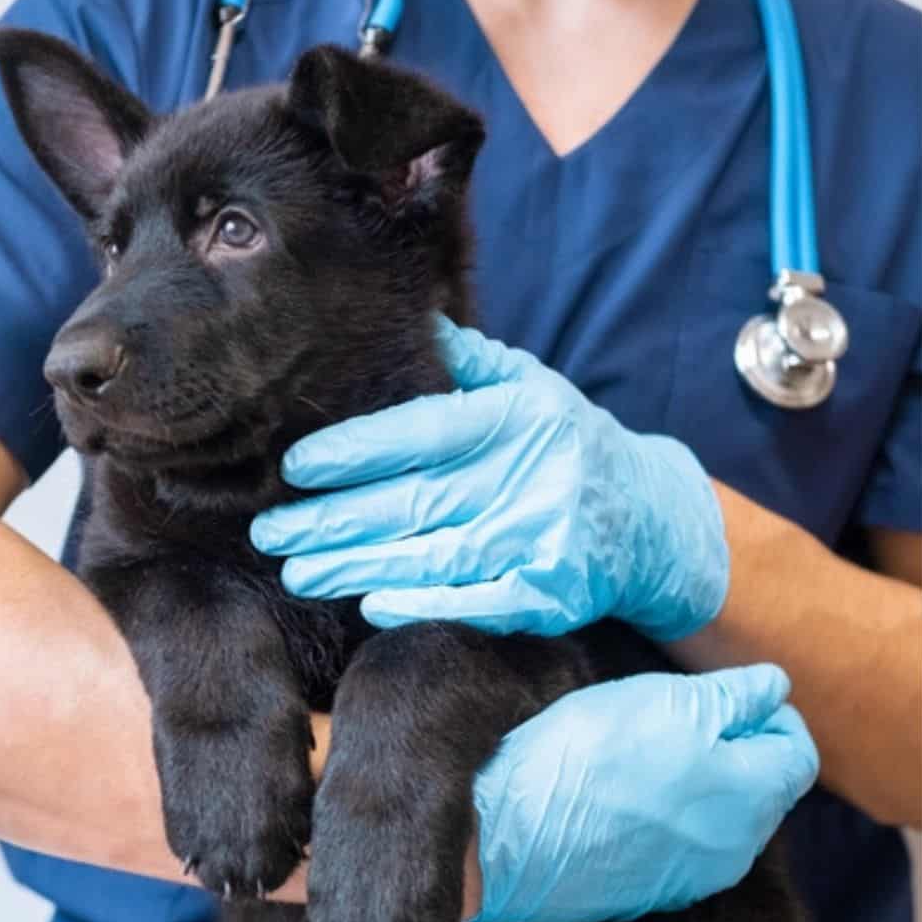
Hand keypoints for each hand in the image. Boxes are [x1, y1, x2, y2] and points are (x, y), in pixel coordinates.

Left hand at [251, 316, 727, 640]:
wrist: (654, 517)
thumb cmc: (568, 443)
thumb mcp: (531, 386)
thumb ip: (468, 362)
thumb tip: (409, 315)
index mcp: (516, 419)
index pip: (422, 433)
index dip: (355, 451)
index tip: (293, 465)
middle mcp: (529, 477)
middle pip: (413, 502)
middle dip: (331, 520)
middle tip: (268, 531)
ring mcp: (541, 540)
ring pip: (432, 557)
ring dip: (356, 568)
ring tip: (296, 571)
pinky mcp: (551, 595)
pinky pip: (476, 603)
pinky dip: (421, 606)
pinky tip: (368, 606)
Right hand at [468, 664, 818, 921]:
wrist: (511, 834)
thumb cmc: (589, 756)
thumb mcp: (665, 700)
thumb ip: (733, 695)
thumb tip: (775, 688)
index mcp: (753, 796)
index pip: (798, 752)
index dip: (771, 714)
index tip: (730, 693)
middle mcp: (738, 848)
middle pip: (762, 790)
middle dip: (736, 750)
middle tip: (678, 716)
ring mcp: (694, 877)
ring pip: (721, 821)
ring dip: (700, 786)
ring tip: (644, 755)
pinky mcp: (649, 894)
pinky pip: (680, 848)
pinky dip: (667, 819)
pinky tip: (621, 797)